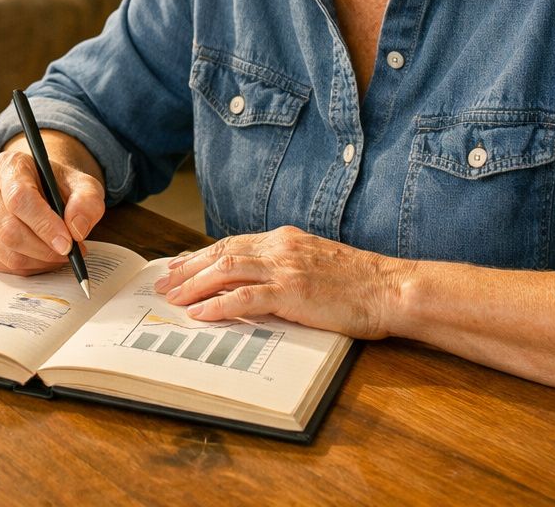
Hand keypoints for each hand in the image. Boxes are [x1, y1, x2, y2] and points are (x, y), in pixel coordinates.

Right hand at [0, 130, 105, 275]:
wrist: (39, 188)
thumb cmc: (58, 186)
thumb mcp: (83, 185)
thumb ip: (87, 202)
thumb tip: (76, 229)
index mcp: (10, 166)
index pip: (19, 198)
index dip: (44, 225)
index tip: (68, 243)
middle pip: (8, 229)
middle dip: (43, 249)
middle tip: (69, 253)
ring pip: (5, 252)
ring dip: (38, 261)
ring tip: (59, 254)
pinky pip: (0, 265)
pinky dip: (27, 268)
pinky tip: (43, 258)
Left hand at [152, 226, 405, 339]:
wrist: (391, 288)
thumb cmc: (361, 283)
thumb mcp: (318, 264)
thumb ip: (288, 266)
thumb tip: (260, 281)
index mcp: (286, 239)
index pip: (232, 244)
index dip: (202, 256)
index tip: (180, 266)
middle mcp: (280, 247)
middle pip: (221, 253)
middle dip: (188, 268)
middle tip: (164, 282)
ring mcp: (285, 268)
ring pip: (226, 270)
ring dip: (194, 285)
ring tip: (173, 298)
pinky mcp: (292, 292)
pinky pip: (245, 297)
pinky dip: (218, 305)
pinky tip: (200, 314)